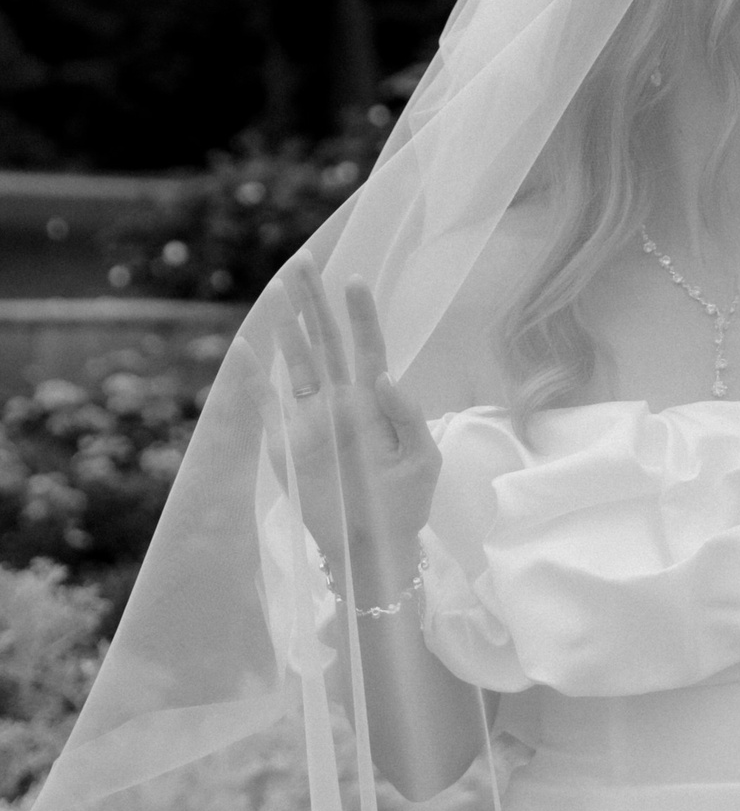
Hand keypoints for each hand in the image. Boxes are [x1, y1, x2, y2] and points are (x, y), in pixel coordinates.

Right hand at [269, 257, 439, 590]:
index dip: (361, 315)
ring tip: (278, 289)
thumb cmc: (405, 504)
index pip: (368, 347)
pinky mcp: (288, 444)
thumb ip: (407, 416)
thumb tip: (382, 375)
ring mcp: (312, 421)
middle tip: (303, 261)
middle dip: (315, 302)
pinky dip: (253, 378)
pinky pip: (265, 405)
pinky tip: (245, 346)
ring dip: (287, 328)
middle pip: (326, 342)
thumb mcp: (422, 460)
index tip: (354, 279)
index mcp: (376, 403)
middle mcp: (341, 403)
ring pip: (296, 363)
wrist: (374, 549)